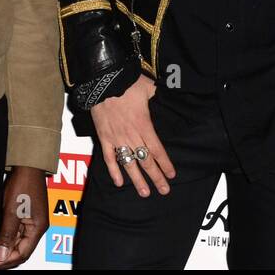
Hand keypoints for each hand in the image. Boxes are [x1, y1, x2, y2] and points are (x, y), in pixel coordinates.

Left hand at [0, 166, 47, 269]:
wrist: (27, 165)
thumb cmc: (24, 183)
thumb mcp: (12, 211)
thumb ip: (7, 234)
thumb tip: (2, 256)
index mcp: (38, 228)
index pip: (22, 254)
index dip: (4, 261)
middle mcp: (36, 227)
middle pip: (19, 251)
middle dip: (1, 259)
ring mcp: (31, 222)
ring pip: (15, 244)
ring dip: (0, 250)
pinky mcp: (24, 217)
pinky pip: (13, 234)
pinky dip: (1, 240)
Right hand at [89, 75, 174, 195]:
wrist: (102, 81)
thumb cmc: (126, 82)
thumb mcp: (148, 87)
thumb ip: (158, 95)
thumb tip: (169, 92)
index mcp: (144, 125)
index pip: (157, 150)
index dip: (165, 164)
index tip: (171, 175)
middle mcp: (132, 135)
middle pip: (146, 161)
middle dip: (156, 177)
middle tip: (164, 190)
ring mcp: (117, 138)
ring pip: (129, 163)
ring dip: (137, 180)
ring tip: (145, 193)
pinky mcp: (104, 137)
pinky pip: (109, 158)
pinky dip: (114, 170)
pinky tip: (119, 182)